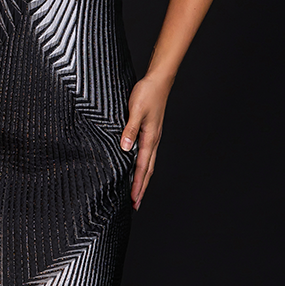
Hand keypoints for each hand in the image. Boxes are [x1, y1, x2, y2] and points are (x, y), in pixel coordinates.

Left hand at [120, 74, 171, 210]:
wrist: (159, 81)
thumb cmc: (147, 93)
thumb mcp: (136, 109)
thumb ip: (130, 128)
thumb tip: (125, 148)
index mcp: (150, 138)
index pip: (142, 167)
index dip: (137, 184)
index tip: (134, 200)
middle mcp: (153, 140)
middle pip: (147, 170)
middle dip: (141, 188)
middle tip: (135, 204)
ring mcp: (153, 136)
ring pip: (148, 163)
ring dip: (142, 178)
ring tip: (137, 191)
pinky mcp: (151, 131)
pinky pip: (146, 153)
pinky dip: (142, 165)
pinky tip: (137, 166)